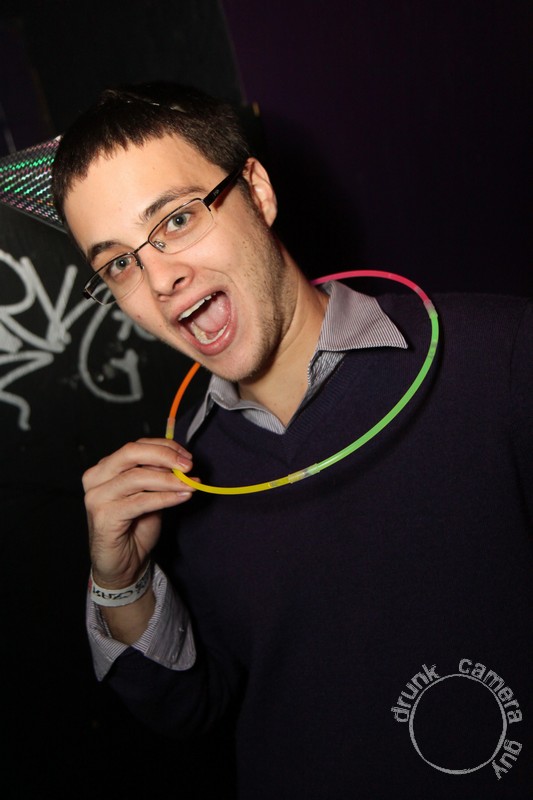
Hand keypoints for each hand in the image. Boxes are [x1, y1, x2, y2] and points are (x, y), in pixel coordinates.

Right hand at [83, 437, 195, 588]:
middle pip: (132, 453)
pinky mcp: (104, 516)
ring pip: (138, 477)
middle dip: (165, 456)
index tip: (187, 456)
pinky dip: (166, 497)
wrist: (122, 564)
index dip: (165, 447)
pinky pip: (141, 501)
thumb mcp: (149, 494)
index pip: (136, 446)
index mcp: (106, 467)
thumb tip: (182, 462)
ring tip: (191, 484)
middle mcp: (96, 477)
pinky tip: (182, 497)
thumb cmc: (135, 526)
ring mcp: (97, 496)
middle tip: (189, 465)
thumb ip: (158, 476)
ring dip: (170, 480)